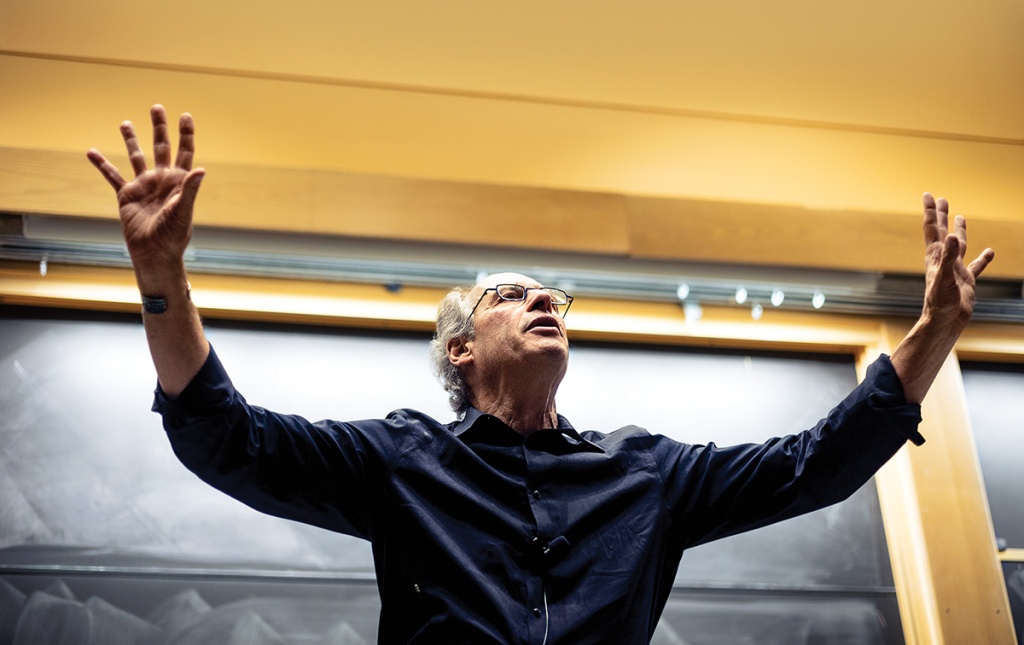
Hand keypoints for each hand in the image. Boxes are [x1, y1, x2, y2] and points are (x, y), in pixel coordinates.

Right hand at [87, 105, 204, 270]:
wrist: (154, 253)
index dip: (185, 134)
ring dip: (131, 140)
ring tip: (125, 123)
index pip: (184, 152)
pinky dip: (102, 164)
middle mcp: (161, 179)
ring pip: (136, 157)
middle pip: (160, 148)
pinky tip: (92, 151)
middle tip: (156, 108)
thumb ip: (190, 189)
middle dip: (159, 128)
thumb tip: (201, 169)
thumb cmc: (173, 235)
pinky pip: (113, 176)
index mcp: (179, 181)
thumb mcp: (183, 211)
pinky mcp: (126, 195)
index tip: (185, 116)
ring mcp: (144, 186)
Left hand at [920, 192, 993, 331]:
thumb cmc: (941, 302)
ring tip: (960, 217)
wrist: (945, 322)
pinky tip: (990, 251)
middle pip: (941, 231)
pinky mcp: (965, 280)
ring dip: (959, 230)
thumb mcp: (944, 277)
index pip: (932, 227)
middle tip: (941, 198)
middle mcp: (943, 259)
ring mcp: (954, 269)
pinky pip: (975, 266)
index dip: (930, 210)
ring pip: (958, 245)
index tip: (928, 194)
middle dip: (940, 214)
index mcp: (935, 255)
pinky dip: (982, 258)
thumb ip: (948, 256)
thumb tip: (951, 235)